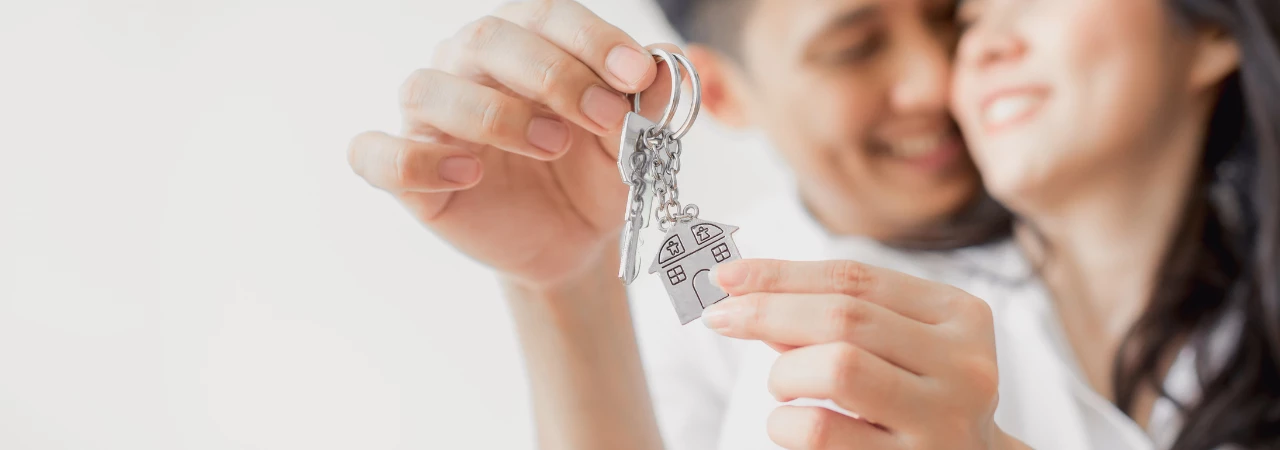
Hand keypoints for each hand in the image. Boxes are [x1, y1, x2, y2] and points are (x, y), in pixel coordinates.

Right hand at [348, 0, 680, 287]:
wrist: (575, 241)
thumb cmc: (596, 173)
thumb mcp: (635, 139)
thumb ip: (647, 101)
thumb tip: (663, 66)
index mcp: (523, 41)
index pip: (543, 14)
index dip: (591, 39)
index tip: (637, 76)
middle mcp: (467, 66)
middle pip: (487, 38)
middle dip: (554, 75)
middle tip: (605, 119)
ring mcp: (431, 119)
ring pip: (428, 88)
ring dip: (495, 113)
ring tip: (553, 145)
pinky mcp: (408, 176)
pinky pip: (377, 154)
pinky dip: (417, 159)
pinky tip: (470, 173)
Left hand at [703, 259, 1029, 449]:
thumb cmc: (917, 399)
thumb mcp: (896, 347)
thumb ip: (836, 318)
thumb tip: (744, 288)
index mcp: (960, 316)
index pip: (856, 278)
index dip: (781, 273)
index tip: (726, 275)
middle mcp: (963, 365)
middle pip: (844, 316)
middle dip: (768, 311)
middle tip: (722, 318)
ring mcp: (943, 420)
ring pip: (837, 367)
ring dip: (785, 373)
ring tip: (781, 387)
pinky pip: (821, 430)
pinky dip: (783, 423)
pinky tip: (787, 424)